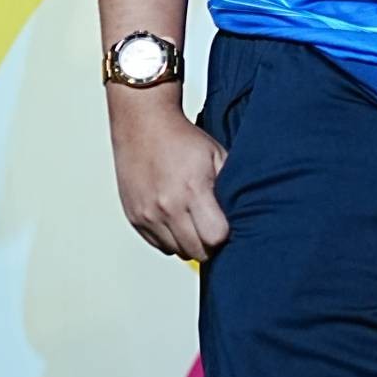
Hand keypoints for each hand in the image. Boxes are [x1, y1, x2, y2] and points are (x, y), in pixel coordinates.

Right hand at [109, 98, 228, 260]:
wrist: (143, 124)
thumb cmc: (182, 139)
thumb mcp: (217, 157)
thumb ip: (230, 189)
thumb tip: (241, 218)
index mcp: (192, 190)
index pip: (215, 238)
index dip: (225, 234)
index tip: (225, 224)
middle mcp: (167, 206)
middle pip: (197, 251)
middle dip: (209, 244)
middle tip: (212, 226)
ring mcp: (148, 214)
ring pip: (178, 251)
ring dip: (189, 242)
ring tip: (193, 220)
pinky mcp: (135, 218)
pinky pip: (159, 245)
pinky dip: (170, 238)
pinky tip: (176, 218)